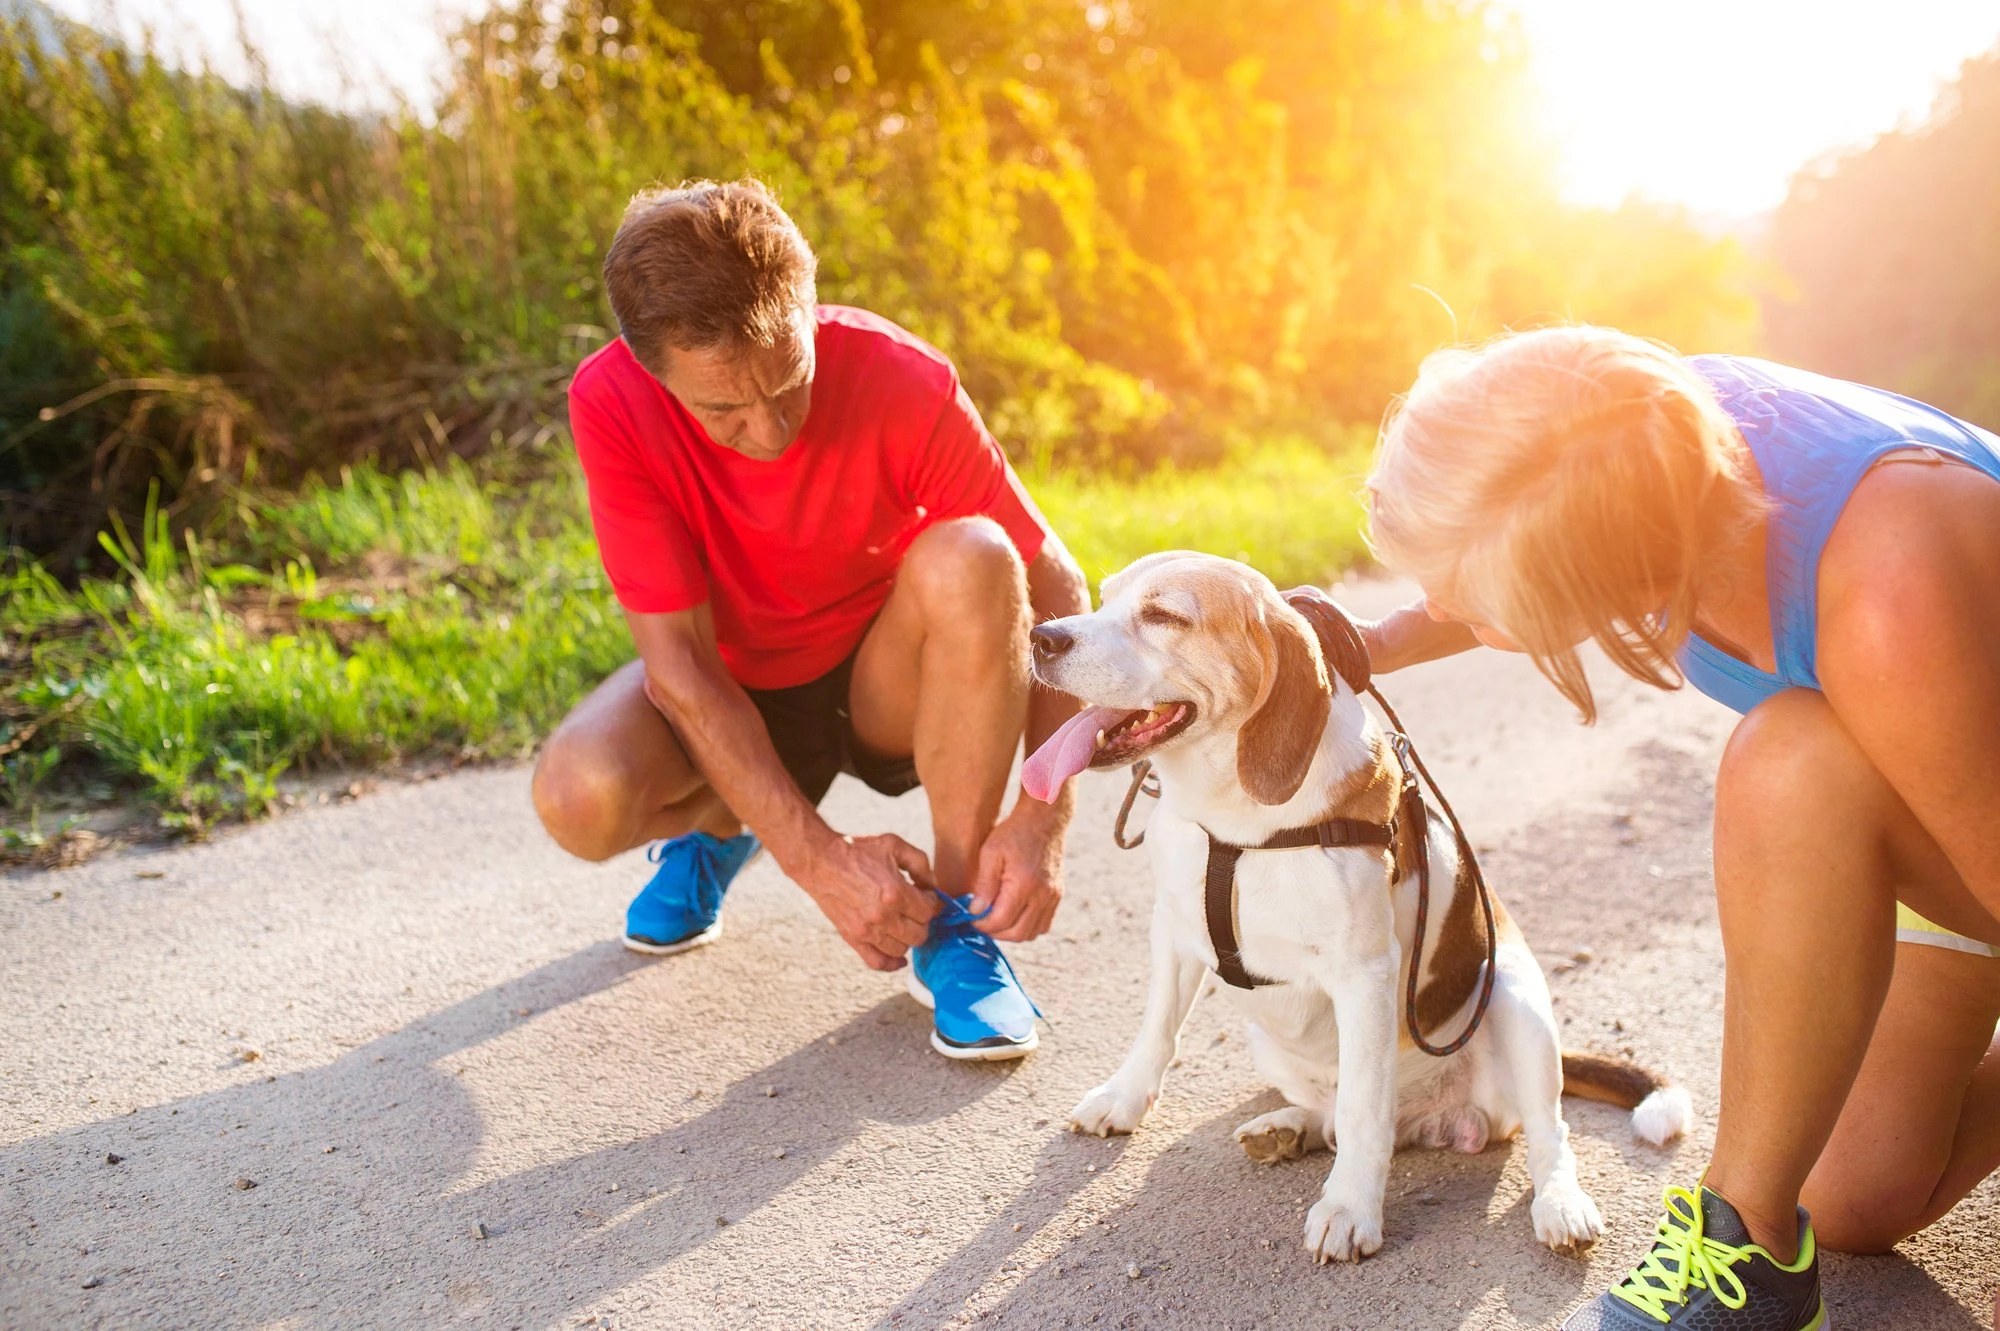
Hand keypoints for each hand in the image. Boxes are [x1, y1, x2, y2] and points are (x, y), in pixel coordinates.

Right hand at [800, 833, 938, 970]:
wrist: (820, 861)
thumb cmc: (857, 850)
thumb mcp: (894, 844)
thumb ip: (920, 863)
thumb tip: (932, 886)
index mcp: (895, 893)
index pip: (929, 911)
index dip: (931, 901)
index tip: (924, 894)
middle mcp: (882, 916)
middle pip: (920, 934)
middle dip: (922, 920)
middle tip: (915, 908)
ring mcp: (867, 930)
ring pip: (902, 949)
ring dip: (907, 937)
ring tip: (902, 922)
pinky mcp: (853, 938)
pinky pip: (877, 962)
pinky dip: (892, 963)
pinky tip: (899, 957)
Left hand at [968, 806, 1065, 940]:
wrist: (1043, 820)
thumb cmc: (1013, 833)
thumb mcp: (990, 853)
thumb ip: (984, 886)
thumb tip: (976, 912)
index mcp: (1024, 884)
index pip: (1002, 921)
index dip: (983, 925)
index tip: (972, 918)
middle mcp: (1043, 895)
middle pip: (1018, 933)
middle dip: (996, 932)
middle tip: (982, 922)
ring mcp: (1053, 897)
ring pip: (1032, 933)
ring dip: (1012, 932)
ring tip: (997, 918)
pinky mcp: (1057, 895)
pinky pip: (1044, 924)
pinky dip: (1027, 926)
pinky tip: (1014, 913)